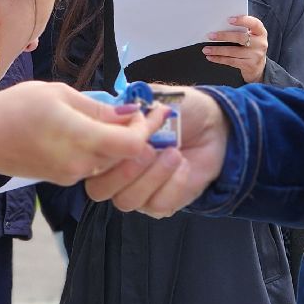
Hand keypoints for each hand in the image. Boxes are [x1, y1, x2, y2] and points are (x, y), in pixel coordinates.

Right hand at [0, 81, 167, 183]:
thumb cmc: (13, 108)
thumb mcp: (58, 94)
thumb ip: (97, 107)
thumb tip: (129, 113)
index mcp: (82, 139)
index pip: (134, 144)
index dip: (149, 128)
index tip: (155, 109)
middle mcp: (81, 164)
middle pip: (126, 154)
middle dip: (140, 134)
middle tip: (147, 110)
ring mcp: (70, 175)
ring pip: (110, 160)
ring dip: (121, 142)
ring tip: (123, 116)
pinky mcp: (61, 178)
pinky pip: (92, 163)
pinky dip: (102, 149)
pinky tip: (97, 129)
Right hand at [86, 87, 229, 217]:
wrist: (214, 125)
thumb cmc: (182, 109)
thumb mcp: (157, 97)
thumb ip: (134, 104)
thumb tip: (118, 111)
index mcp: (108, 145)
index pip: (89, 159)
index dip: (105, 150)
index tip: (130, 131)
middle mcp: (116, 172)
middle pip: (99, 190)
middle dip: (124, 170)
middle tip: (150, 149)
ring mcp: (137, 191)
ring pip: (127, 201)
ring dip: (152, 177)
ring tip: (174, 153)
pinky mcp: (161, 204)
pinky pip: (157, 206)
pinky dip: (172, 185)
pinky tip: (184, 165)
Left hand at [204, 14, 267, 82]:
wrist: (258, 67)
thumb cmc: (251, 47)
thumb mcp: (252, 37)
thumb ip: (242, 30)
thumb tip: (221, 25)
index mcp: (261, 33)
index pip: (254, 23)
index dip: (242, 21)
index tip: (229, 19)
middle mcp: (260, 44)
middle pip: (240, 38)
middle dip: (223, 36)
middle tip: (210, 35)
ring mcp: (255, 56)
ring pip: (233, 51)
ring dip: (217, 50)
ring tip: (206, 49)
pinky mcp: (248, 65)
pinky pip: (230, 61)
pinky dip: (219, 59)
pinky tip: (211, 57)